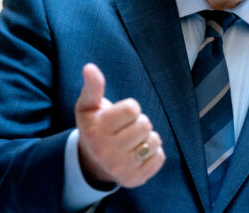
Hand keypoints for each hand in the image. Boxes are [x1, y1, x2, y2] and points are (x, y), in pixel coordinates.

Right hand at [75, 63, 165, 187]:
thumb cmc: (94, 125)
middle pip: (145, 124)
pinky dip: (154, 153)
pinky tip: (140, 153)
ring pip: (154, 141)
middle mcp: (106, 151)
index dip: (131, 108)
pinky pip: (159, 159)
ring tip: (134, 140)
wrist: (91, 161)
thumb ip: (92, 86)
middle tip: (127, 128)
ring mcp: (120, 168)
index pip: (132, 109)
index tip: (121, 115)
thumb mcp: (89, 105)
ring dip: (148, 137)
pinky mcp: (133, 180)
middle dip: (139, 122)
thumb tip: (89, 68)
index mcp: (95, 130)